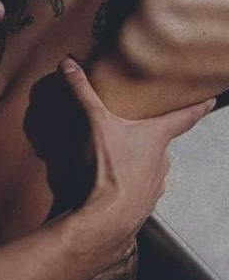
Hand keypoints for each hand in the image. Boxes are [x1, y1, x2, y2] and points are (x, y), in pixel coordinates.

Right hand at [60, 57, 214, 238]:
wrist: (108, 216)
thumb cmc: (109, 168)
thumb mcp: (94, 123)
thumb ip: (82, 93)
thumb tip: (69, 63)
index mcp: (156, 137)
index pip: (186, 116)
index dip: (199, 106)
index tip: (211, 99)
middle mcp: (162, 160)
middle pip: (162, 143)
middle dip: (152, 137)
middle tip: (139, 131)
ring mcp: (155, 184)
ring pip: (151, 167)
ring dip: (140, 163)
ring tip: (121, 161)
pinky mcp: (143, 204)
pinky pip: (141, 189)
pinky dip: (132, 185)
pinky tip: (116, 186)